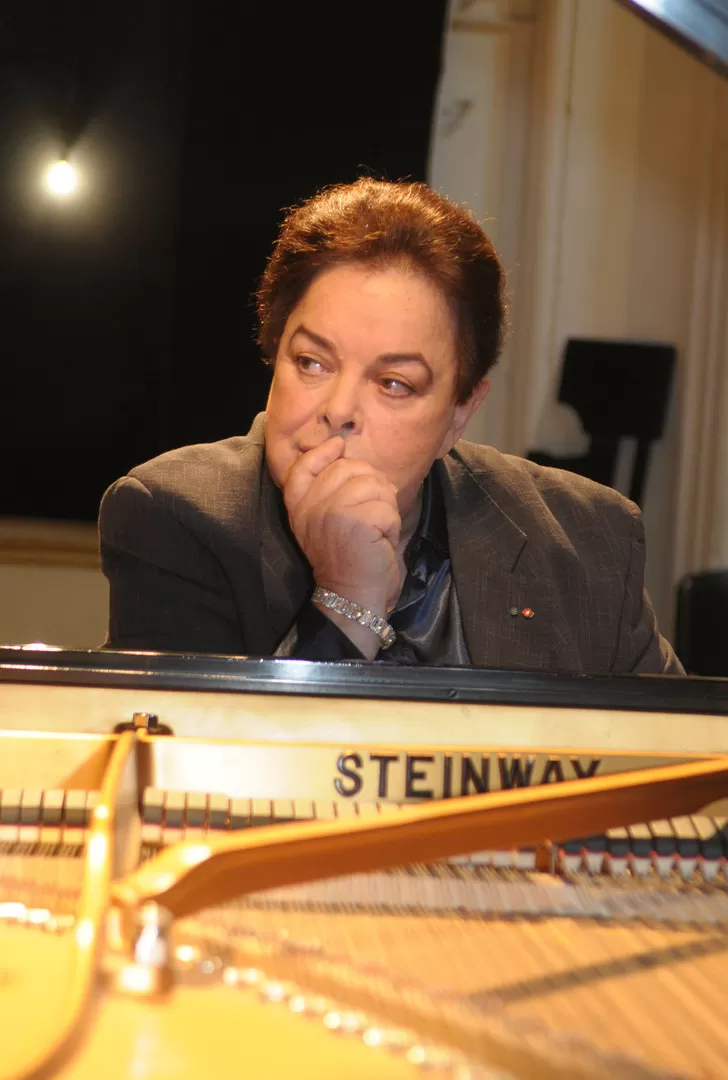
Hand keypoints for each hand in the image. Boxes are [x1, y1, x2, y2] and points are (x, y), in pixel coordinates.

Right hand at [283, 437, 403, 616]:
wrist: (351, 597)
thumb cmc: (346, 561)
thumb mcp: (326, 524)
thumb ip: (331, 494)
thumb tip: (362, 467)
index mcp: (299, 507)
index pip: (302, 467)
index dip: (322, 452)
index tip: (338, 446)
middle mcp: (311, 507)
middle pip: (348, 468)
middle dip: (371, 484)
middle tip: (373, 512)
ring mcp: (332, 513)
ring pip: (373, 485)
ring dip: (385, 507)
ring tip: (378, 530)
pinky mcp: (357, 522)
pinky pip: (387, 507)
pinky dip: (393, 525)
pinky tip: (382, 541)